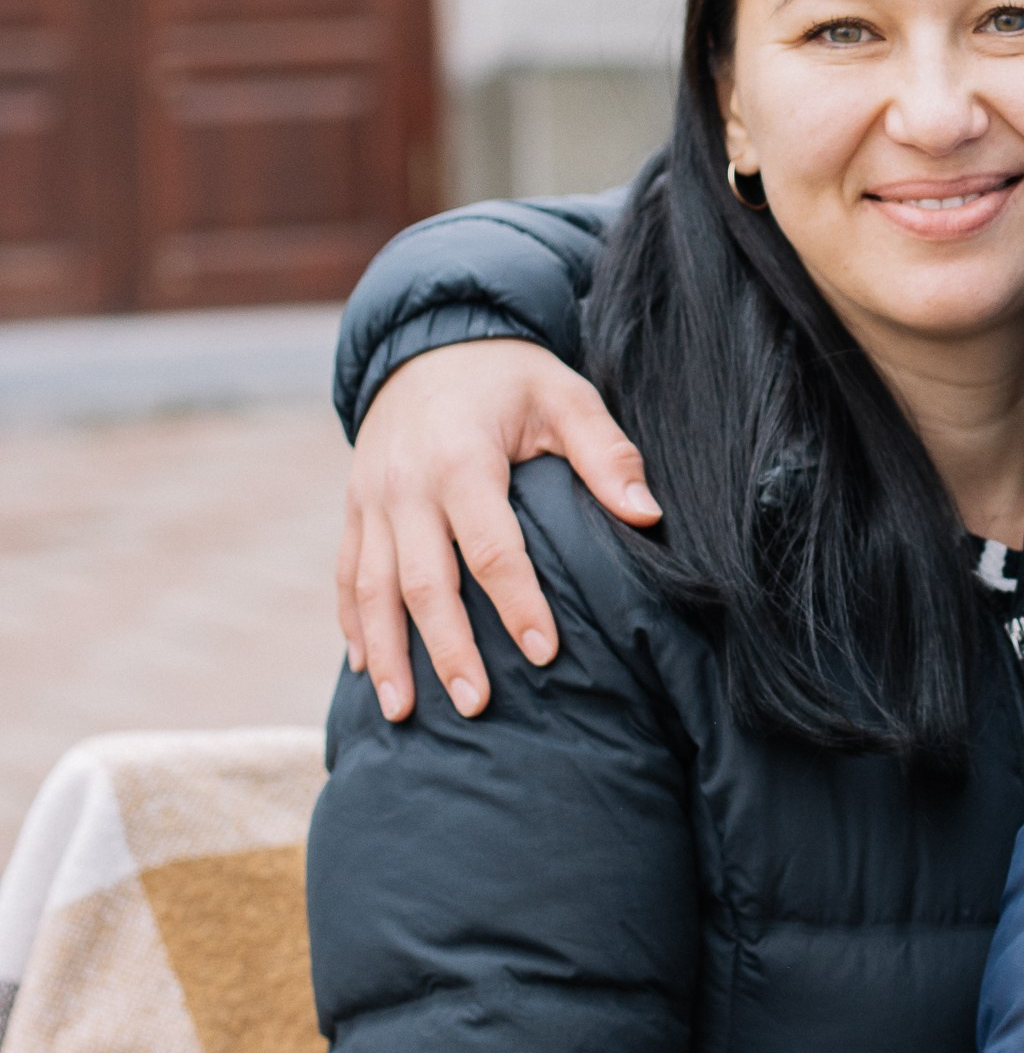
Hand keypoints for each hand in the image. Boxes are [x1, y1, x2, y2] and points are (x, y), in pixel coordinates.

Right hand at [337, 343, 657, 723]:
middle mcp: (404, 486)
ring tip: (401, 711)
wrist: (430, 342)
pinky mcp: (353, 510)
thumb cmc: (510, 378)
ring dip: (386, 653)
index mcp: (460, 460)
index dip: (518, 602)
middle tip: (476, 706)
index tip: (545, 652)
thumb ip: (607, 453)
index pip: (490, 547)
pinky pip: (346, 574)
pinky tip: (365, 669)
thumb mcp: (565, 395)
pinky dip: (352, 624)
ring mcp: (369, 501)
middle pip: (422, 582)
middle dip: (447, 649)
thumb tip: (647, 515)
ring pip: (371, 588)